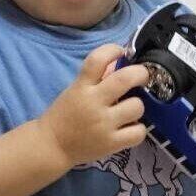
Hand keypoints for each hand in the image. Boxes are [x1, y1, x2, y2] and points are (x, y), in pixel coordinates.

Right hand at [37, 44, 150, 166]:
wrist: (53, 146)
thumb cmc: (64, 115)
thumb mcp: (74, 91)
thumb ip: (95, 79)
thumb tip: (119, 64)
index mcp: (81, 87)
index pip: (98, 59)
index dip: (113, 50)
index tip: (120, 51)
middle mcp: (93, 103)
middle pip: (125, 79)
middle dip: (140, 73)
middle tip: (142, 77)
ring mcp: (104, 124)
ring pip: (137, 106)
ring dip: (137, 106)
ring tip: (128, 110)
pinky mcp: (111, 143)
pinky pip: (138, 132)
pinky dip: (137, 129)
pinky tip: (129, 128)